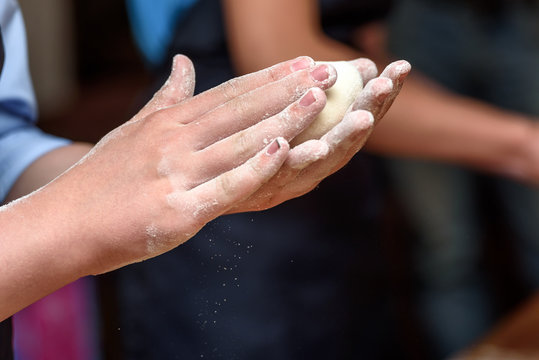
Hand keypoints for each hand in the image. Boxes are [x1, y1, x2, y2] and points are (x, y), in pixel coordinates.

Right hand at [39, 55, 337, 273]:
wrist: (63, 224)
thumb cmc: (101, 179)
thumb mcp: (134, 130)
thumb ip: (166, 98)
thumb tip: (183, 62)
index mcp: (169, 122)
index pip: (229, 92)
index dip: (270, 77)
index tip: (304, 63)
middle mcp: (175, 140)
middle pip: (241, 110)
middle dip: (288, 90)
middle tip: (328, 73)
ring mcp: (176, 173)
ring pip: (239, 141)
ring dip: (282, 119)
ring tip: (318, 101)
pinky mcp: (177, 210)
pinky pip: (224, 186)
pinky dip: (255, 168)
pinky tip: (284, 151)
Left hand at [227, 59, 410, 211]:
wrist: (187, 192)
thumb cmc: (231, 147)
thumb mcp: (266, 112)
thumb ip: (305, 91)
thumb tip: (342, 63)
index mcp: (316, 148)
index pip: (355, 117)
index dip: (381, 97)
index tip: (400, 67)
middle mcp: (309, 169)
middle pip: (347, 140)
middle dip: (370, 111)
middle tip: (385, 84)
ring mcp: (285, 184)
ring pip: (322, 162)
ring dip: (343, 139)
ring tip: (362, 116)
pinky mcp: (257, 194)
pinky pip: (280, 179)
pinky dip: (296, 163)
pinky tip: (311, 145)